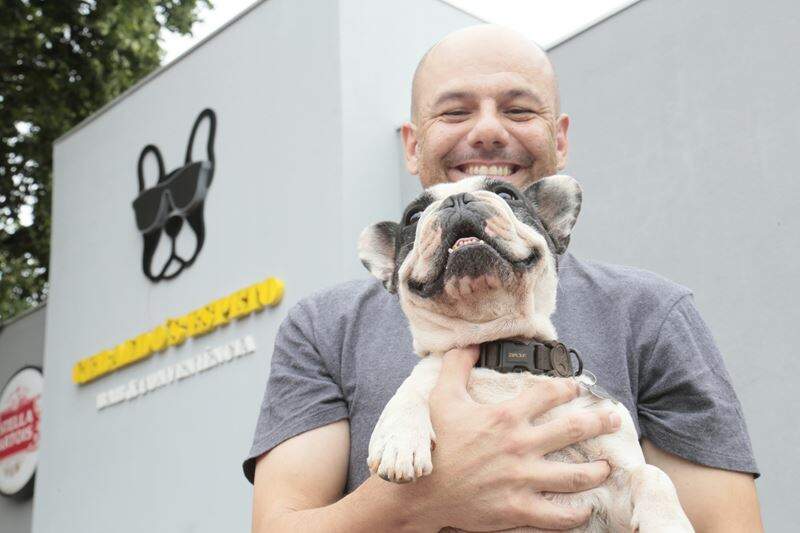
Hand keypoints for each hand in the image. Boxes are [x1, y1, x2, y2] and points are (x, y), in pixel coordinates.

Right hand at [406, 346, 620, 531]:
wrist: (423, 492)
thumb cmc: (437, 444)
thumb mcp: (442, 398)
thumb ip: (456, 367)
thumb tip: (469, 345)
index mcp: (505, 417)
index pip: (550, 394)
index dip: (569, 386)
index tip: (578, 386)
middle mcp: (520, 446)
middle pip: (574, 429)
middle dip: (601, 421)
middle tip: (615, 419)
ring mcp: (522, 480)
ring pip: (576, 475)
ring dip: (598, 469)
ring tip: (607, 466)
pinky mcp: (519, 509)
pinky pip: (560, 515)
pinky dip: (578, 512)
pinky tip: (586, 507)